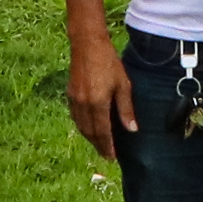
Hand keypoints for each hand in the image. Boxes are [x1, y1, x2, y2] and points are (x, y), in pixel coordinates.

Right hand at [67, 38, 136, 157]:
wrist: (87, 44)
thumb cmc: (109, 62)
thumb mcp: (123, 85)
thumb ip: (126, 109)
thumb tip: (132, 130)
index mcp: (98, 104)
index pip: (103, 132)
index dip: (107, 146)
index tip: (112, 157)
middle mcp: (83, 105)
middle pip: (90, 132)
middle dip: (98, 145)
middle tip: (106, 155)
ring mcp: (75, 100)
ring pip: (81, 126)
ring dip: (90, 138)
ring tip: (99, 144)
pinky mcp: (70, 94)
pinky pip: (76, 117)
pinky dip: (82, 126)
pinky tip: (88, 127)